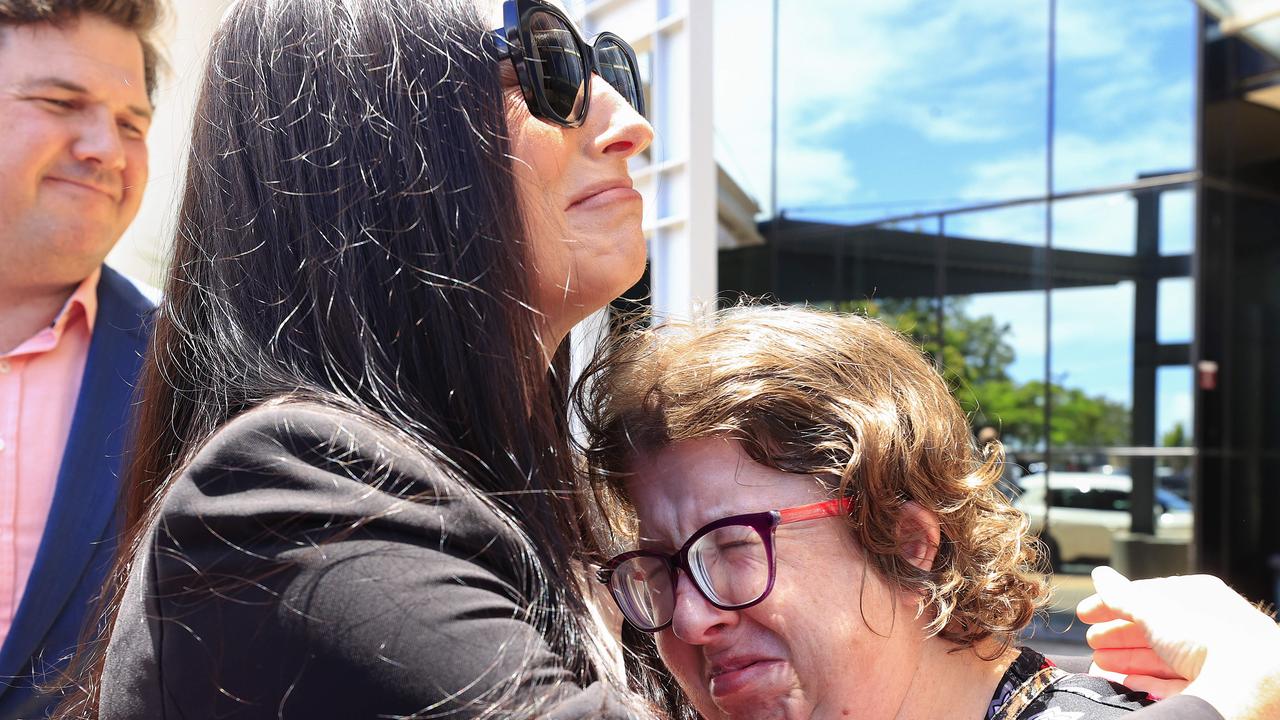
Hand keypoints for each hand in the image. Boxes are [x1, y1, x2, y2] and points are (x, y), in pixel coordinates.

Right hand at [1077, 566, 1279, 719]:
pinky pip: (1172, 684)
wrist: (1246, 680)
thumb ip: (1121, 594)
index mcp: (1198, 597)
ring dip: (1127, 661)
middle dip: (1118, 636)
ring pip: (1161, 658)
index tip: (1087, 614)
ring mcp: (1211, 659)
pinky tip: (1125, 682)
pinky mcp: (1211, 689)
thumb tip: (1099, 575)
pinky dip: (1146, 683)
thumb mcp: (1151, 607)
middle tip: (1091, 642)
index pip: (1148, 597)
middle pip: (1153, 630)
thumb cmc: (1205, 634)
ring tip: (1099, 665)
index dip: (1113, 604)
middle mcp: (1207, 626)